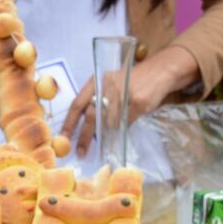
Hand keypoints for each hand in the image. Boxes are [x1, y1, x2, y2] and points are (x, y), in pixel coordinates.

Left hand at [61, 48, 198, 156]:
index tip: (63, 138)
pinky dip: (122, 128)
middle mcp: (107, 86)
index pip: (77, 103)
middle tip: (80, 152)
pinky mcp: (137, 102)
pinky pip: (125, 122)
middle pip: (90, 116)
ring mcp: (123, 94)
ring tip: (103, 143)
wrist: (159, 71)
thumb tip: (87, 127)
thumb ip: (98, 100)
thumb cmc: (131, 80)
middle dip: (84, 137)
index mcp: (96, 80)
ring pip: (109, 122)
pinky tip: (122, 128)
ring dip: (106, 134)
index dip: (69, 122)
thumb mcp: (110, 83)